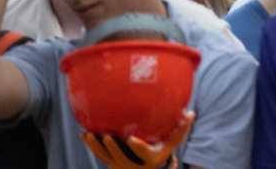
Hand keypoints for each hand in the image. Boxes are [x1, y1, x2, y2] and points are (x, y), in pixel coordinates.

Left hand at [79, 112, 194, 168]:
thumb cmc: (160, 154)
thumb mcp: (171, 145)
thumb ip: (180, 131)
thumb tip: (191, 113)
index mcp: (148, 160)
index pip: (143, 153)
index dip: (137, 146)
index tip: (131, 139)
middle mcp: (133, 166)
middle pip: (119, 158)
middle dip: (112, 148)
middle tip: (106, 136)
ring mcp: (120, 167)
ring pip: (105, 157)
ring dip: (96, 146)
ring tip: (88, 134)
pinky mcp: (111, 164)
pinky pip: (100, 155)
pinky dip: (92, 146)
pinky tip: (84, 135)